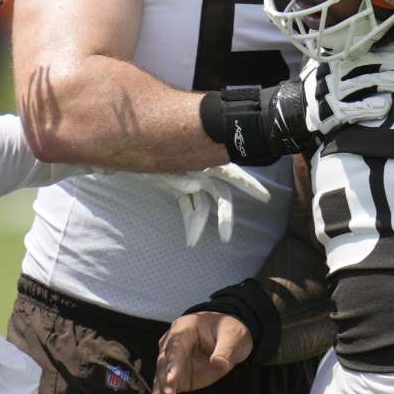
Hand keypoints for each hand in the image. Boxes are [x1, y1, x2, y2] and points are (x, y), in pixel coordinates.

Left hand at [141, 164, 271, 246]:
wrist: (128, 150)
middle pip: (220, 196)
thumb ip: (177, 175)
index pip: (231, 173)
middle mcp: (202, 170)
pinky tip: (190, 238)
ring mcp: (191, 180)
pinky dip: (189, 220)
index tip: (265, 199)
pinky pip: (189, 206)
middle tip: (225, 238)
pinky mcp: (179, 188)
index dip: (249, 185)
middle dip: (224, 217)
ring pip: (203, 205)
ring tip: (191, 243)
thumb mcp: (161, 164)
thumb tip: (197, 186)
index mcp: (204, 160)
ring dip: (198, 224)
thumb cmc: (148, 152)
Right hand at [147, 312, 252, 393]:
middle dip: (164, 385)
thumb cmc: (229, 330)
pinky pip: (166, 391)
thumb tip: (217, 364)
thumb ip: (225, 350)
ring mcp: (173, 363)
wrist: (228, 335)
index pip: (175, 348)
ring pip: (161, 381)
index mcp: (183, 330)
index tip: (172, 380)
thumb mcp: (232, 337)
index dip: (173, 364)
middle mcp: (171, 346)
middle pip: (164, 366)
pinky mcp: (177, 377)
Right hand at [302, 40, 393, 135]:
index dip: (383, 51)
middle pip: (361, 65)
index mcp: (336, 58)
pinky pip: (350, 109)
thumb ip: (372, 52)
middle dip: (386, 63)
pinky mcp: (331, 112)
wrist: (306, 104)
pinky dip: (369, 108)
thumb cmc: (334, 80)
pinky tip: (384, 105)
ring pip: (358, 84)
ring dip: (382, 82)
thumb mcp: (346, 62)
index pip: (360, 50)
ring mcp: (330, 92)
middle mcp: (331, 73)